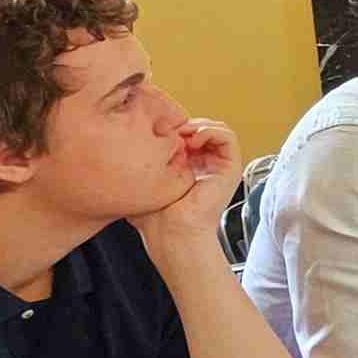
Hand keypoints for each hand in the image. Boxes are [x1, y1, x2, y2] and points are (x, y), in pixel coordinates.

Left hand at [135, 116, 239, 251]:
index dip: (173, 128)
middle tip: (169, 133)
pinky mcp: (231, 169)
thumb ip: (141, 163)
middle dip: (185, 124)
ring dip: (198, 126)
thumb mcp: (143, 182)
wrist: (172, 232)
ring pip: (216, 128)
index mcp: (189, 167)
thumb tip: (126, 143)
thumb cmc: (155, 216)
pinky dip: (210, 131)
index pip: (187, 135)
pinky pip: (228, 136)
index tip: (157, 132)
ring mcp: (220, 166)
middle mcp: (207, 165)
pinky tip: (193, 140)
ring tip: (183, 135)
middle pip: (202, 128)